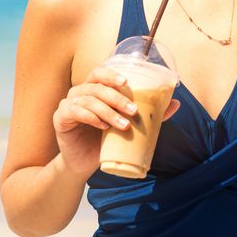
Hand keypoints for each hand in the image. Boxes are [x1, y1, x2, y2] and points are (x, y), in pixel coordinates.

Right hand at [52, 66, 180, 177]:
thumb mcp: (127, 127)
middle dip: (117, 96)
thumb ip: (147, 114)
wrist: (83, 164)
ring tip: (124, 125)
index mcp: (94, 89)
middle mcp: (79, 92)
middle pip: (96, 85)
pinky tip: (103, 127)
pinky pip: (75, 111)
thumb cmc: (104, 141)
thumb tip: (176, 104)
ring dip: (108, 111)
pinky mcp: (60, 118)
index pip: (100, 72)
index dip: (112, 74)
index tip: (127, 82)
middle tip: (134, 110)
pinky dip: (91, 117)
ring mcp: (68, 104)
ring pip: (89, 99)